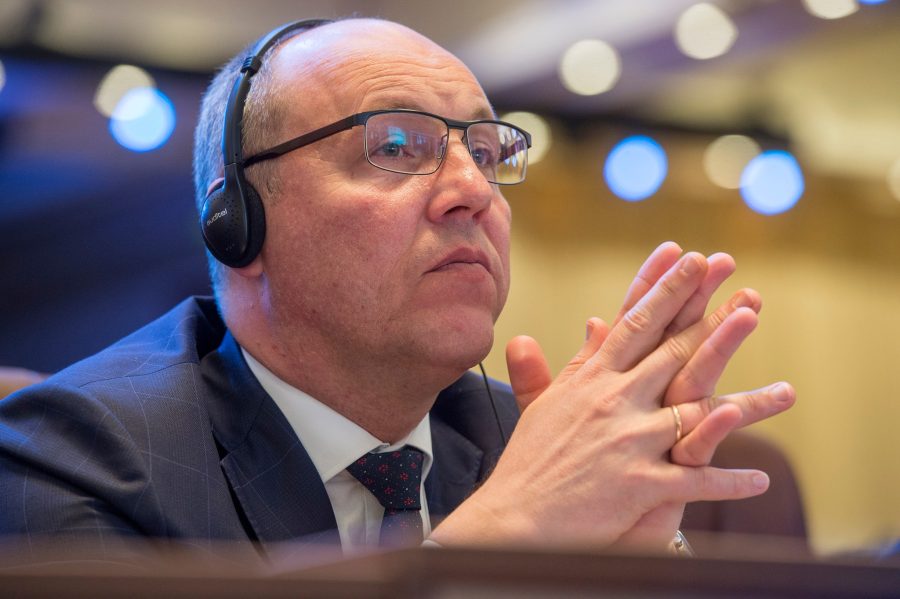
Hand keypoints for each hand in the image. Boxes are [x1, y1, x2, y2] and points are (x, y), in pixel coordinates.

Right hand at [431, 247, 790, 547]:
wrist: (514, 518)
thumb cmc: (530, 461)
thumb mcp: (548, 403)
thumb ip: (575, 362)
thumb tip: (593, 322)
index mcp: (590, 380)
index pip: (633, 323)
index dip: (664, 289)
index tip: (689, 257)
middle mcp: (611, 402)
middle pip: (672, 353)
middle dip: (712, 319)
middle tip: (746, 291)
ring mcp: (627, 442)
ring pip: (697, 414)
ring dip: (747, 403)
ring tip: (787, 391)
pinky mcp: (638, 486)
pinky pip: (694, 482)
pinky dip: (728, 483)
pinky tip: (760, 480)